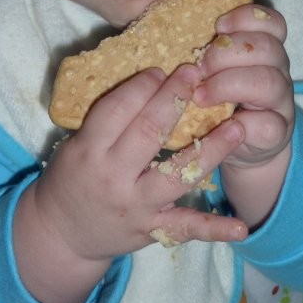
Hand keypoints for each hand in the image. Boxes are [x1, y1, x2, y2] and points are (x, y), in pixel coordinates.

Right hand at [13, 66, 246, 302]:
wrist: (61, 234)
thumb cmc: (72, 176)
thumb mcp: (78, 143)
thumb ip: (109, 118)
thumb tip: (149, 77)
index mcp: (88, 149)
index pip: (117, 110)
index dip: (141, 86)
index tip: (162, 68)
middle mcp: (112, 177)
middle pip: (148, 132)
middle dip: (175, 99)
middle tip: (195, 73)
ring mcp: (135, 205)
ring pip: (177, 175)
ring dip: (210, 150)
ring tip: (237, 127)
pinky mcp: (151, 229)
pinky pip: (185, 228)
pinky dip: (214, 229)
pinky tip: (241, 226)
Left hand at [192, 4, 294, 226]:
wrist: (237, 144)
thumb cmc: (215, 95)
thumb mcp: (209, 65)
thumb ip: (201, 42)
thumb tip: (168, 3)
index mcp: (263, 47)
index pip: (271, 22)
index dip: (246, 18)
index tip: (217, 27)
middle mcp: (277, 69)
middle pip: (268, 47)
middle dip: (227, 53)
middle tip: (199, 67)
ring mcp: (280, 101)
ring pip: (268, 82)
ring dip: (228, 85)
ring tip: (200, 96)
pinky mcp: (278, 132)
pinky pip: (269, 125)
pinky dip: (244, 124)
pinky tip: (225, 124)